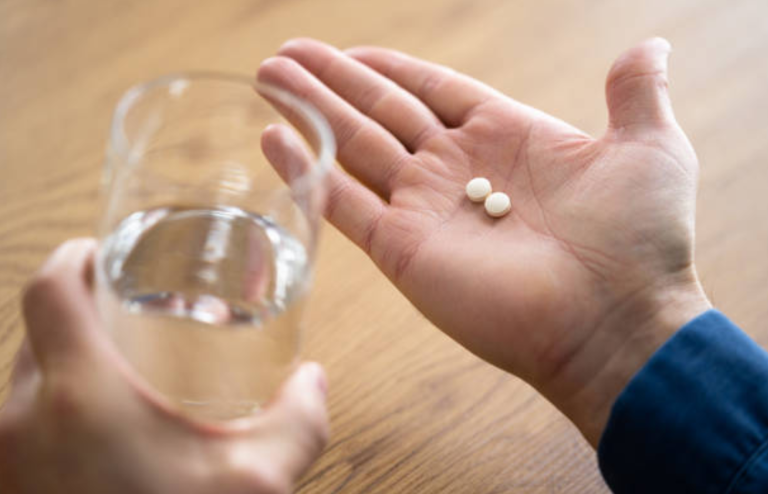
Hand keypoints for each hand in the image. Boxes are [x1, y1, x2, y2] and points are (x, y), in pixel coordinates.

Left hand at [0, 239, 328, 493]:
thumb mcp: (256, 485)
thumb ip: (298, 422)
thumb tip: (314, 380)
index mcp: (76, 395)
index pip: (50, 289)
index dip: (75, 255)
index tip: (102, 249)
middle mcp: (18, 421)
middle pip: (32, 328)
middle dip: (76, 308)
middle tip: (124, 304)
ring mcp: (4, 461)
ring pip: (21, 379)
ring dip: (60, 358)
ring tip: (117, 364)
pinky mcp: (8, 488)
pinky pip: (17, 424)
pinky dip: (49, 407)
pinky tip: (98, 431)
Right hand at [258, 38, 709, 444]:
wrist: (616, 322)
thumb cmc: (639, 242)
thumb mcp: (650, 147)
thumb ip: (636, 92)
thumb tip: (649, 46)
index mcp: (505, 137)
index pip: (431, 90)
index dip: (387, 68)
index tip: (347, 50)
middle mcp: (456, 170)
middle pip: (379, 112)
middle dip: (330, 82)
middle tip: (282, 55)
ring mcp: (425, 209)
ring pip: (352, 148)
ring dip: (308, 113)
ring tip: (268, 79)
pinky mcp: (403, 250)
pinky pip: (343, 203)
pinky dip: (305, 172)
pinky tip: (272, 139)